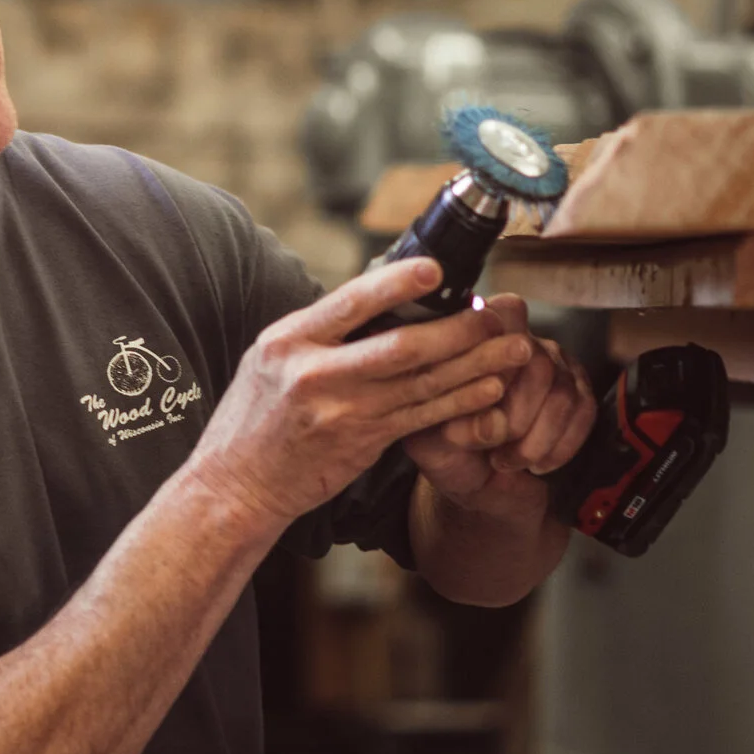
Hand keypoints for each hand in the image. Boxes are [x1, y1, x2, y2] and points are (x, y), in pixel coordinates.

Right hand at [185, 257, 536, 533]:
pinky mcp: (363, 443)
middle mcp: (316, 375)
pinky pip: (422, 418)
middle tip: (497, 317)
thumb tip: (378, 298)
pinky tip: (490, 390)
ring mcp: (342, 413)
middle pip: (402, 347)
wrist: (238, 485)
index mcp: (290, 341)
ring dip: (476, 367)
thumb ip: (319, 331)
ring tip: (515, 350)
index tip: (436, 269)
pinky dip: (460, 403)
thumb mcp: (269, 357)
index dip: (396, 285)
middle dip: (458, 332)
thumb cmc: (254, 415)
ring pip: (423, 385)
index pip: (349, 304)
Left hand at [403, 295, 595, 518]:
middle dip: (517, 416)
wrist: (479, 486)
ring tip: (508, 460)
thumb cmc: (449, 455)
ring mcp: (554, 363)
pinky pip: (584, 412)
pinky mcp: (578, 391)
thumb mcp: (432, 443)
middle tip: (495, 446)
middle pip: (538, 363)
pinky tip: (537, 463)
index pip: (501, 317)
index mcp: (474, 338)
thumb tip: (494, 422)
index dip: (496, 361)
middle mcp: (518, 341)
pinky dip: (560, 446)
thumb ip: (454, 427)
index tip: (485, 400)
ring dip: (536, 439)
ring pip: (563, 392)